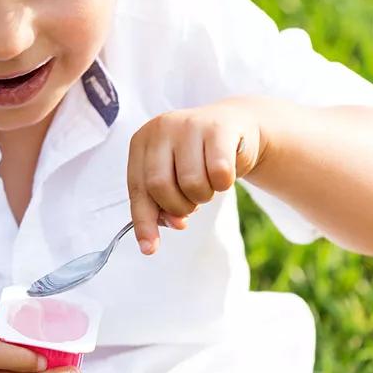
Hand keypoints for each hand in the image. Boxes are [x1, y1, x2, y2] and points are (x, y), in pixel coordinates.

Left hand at [127, 99, 263, 253]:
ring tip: (207, 184)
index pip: (137, 189)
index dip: (144, 221)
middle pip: (160, 186)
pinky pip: (219, 173)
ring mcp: (189, 124)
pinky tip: (223, 175)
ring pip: (191, 182)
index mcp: (142, 142)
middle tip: (191, 203)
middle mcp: (161, 128)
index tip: (150, 248)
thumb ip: (161, 206)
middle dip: (178, 207)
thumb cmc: (196, 159)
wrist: (234, 128)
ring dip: (202, 196)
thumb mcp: (172, 180)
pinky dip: (223, 185)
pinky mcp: (219, 127)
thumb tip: (168, 230)